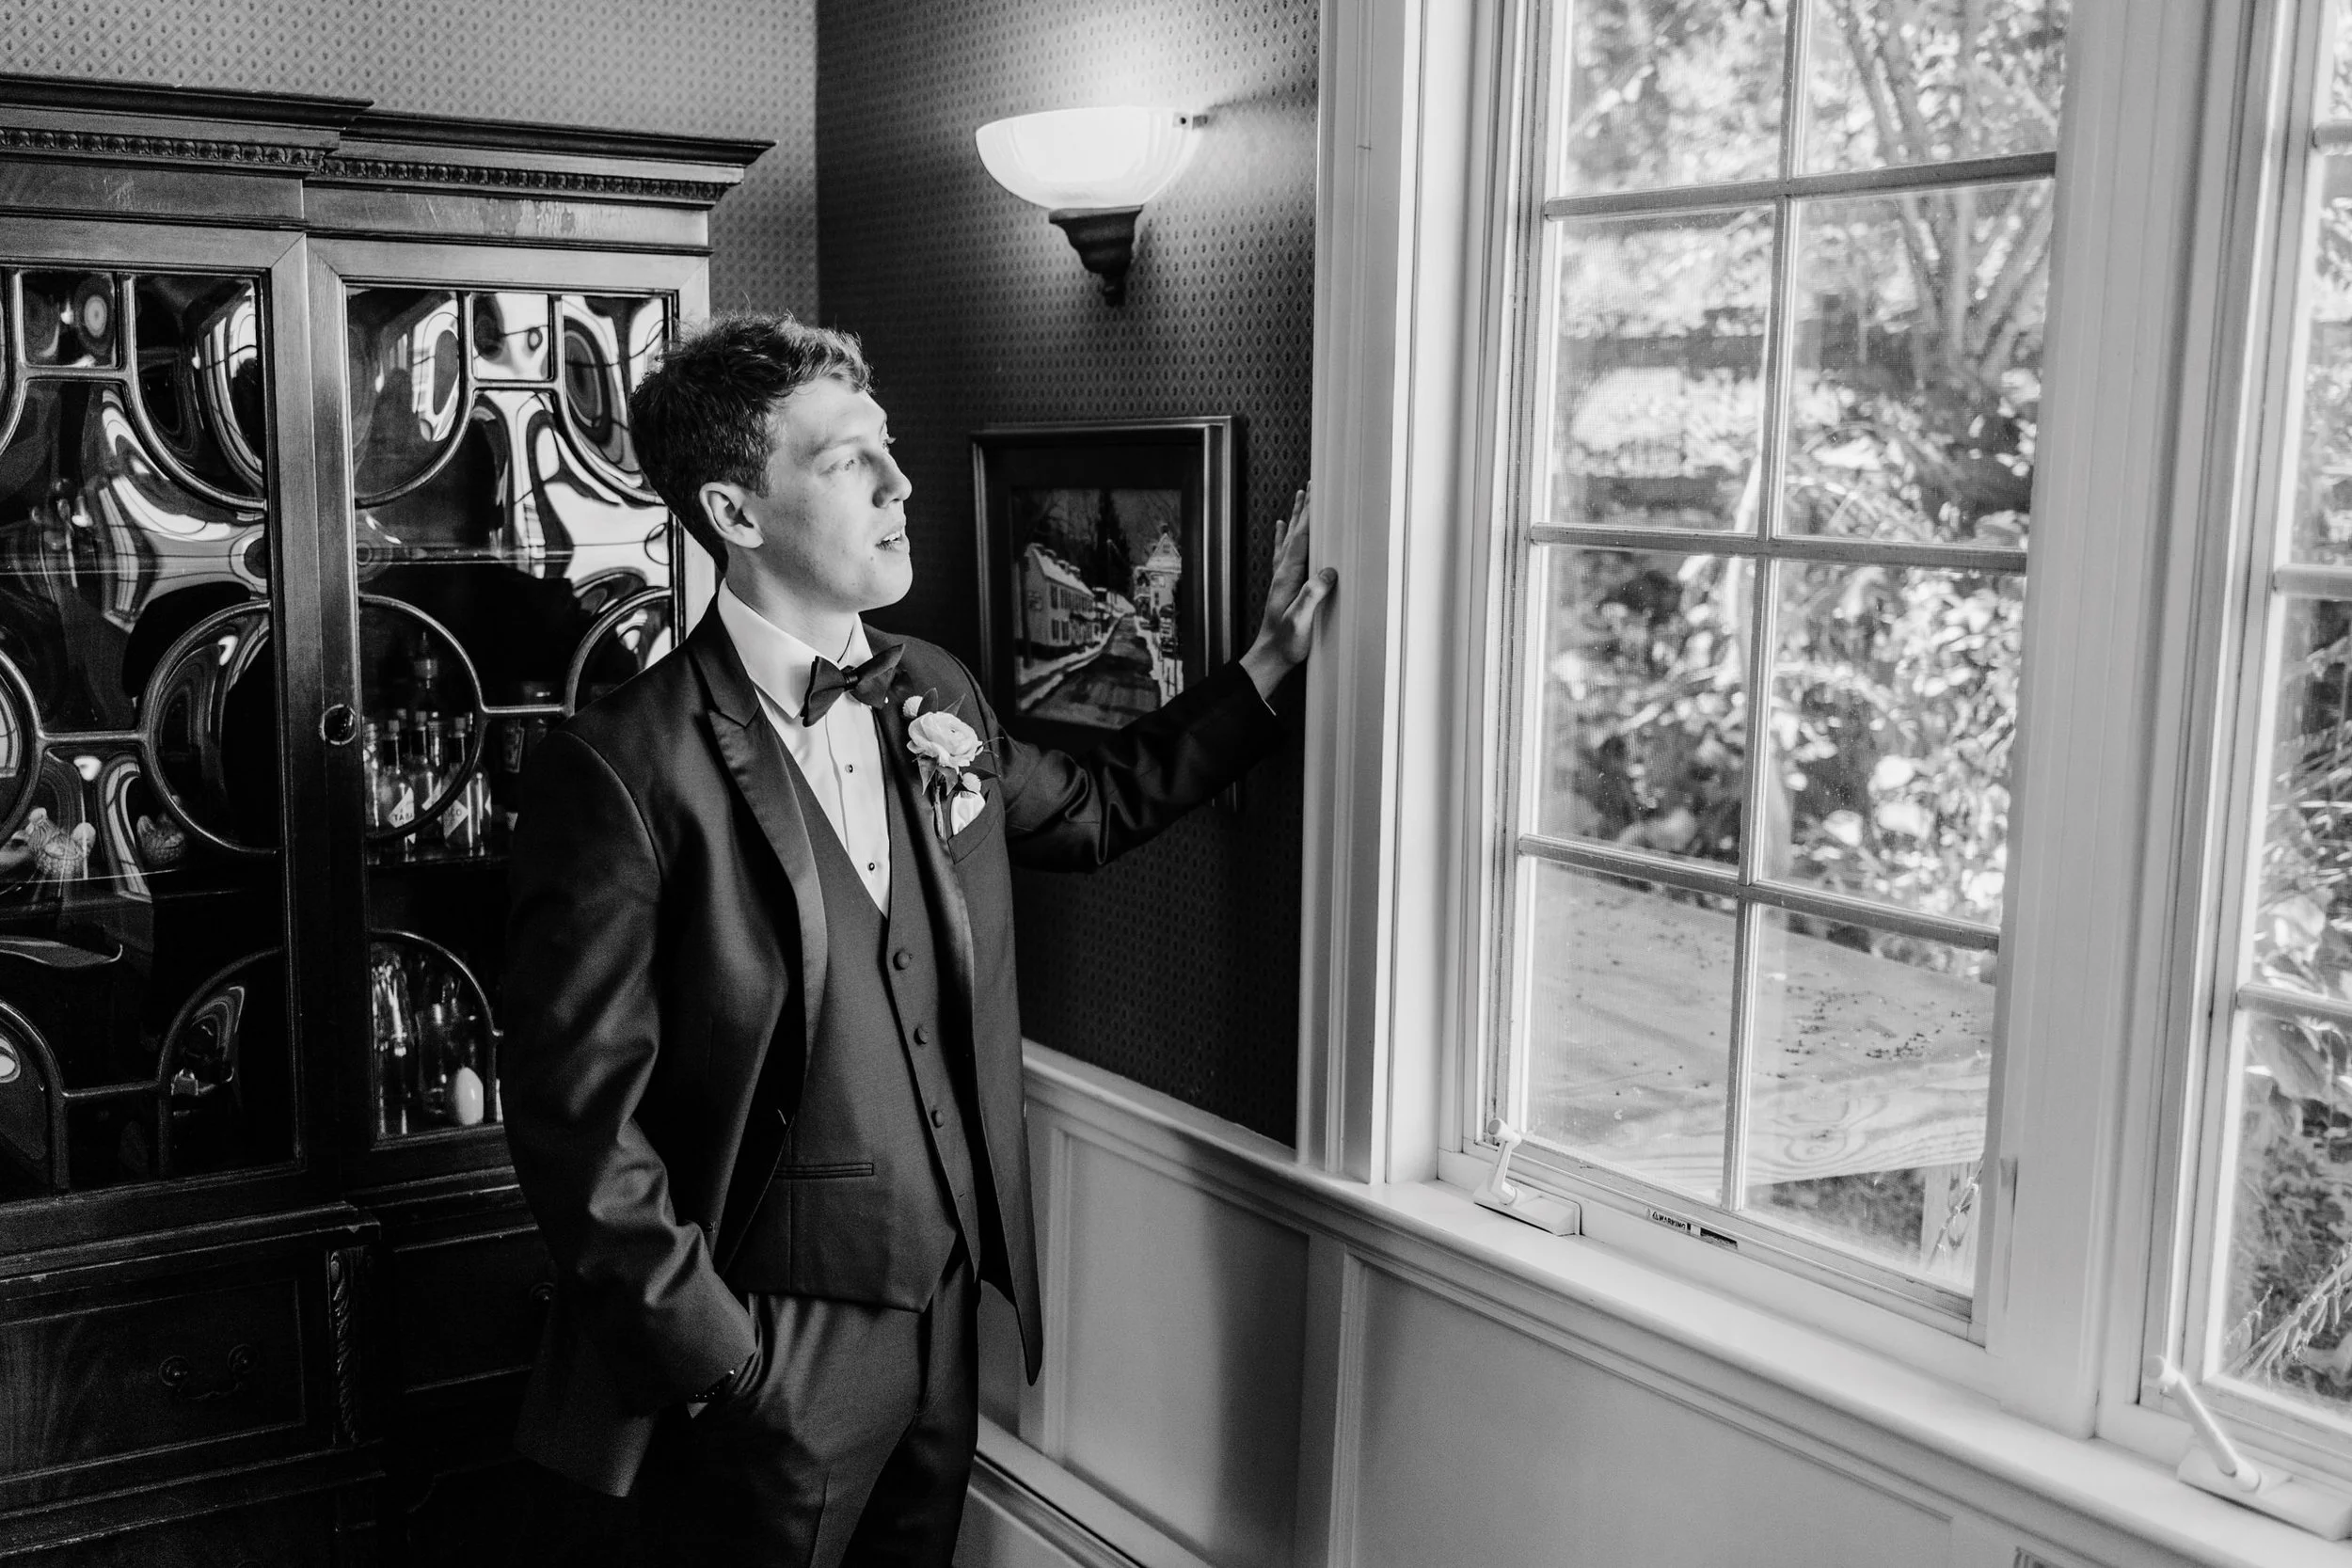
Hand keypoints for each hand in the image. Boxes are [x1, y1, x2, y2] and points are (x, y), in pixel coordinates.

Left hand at [1241, 486, 1336, 700]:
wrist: (1270, 657)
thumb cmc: (1287, 642)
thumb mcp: (1301, 621)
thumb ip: (1312, 597)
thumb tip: (1328, 573)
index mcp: (1289, 577)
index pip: (1302, 539)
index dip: (1311, 515)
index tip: (1318, 493)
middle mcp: (1283, 572)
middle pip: (1295, 532)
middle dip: (1305, 508)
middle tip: (1311, 484)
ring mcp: (1281, 578)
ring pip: (1289, 538)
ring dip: (1295, 516)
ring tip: (1300, 496)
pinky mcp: (1282, 585)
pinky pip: (1284, 553)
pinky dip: (1284, 536)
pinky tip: (1280, 526)